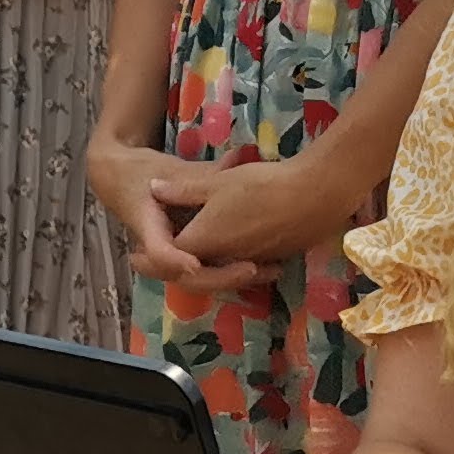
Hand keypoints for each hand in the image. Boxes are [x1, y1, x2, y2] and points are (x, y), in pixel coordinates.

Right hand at [91, 135, 274, 291]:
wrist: (116, 180)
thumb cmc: (140, 172)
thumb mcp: (167, 169)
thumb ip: (202, 174)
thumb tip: (235, 159)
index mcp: (147, 225)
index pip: (158, 250)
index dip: (175, 260)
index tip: (194, 264)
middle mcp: (156, 250)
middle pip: (185, 276)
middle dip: (219, 277)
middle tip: (253, 269)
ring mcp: (168, 258)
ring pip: (197, 280)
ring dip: (231, 280)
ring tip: (270, 272)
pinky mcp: (180, 257)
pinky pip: (204, 271)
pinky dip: (229, 271)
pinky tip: (262, 269)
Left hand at [167, 149, 370, 269]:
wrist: (316, 195)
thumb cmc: (262, 186)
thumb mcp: (217, 182)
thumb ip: (183, 190)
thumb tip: (153, 188)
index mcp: (207, 242)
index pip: (171, 259)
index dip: (152, 258)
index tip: (136, 257)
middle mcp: (227, 259)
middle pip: (195, 270)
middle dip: (173, 268)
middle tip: (152, 261)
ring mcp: (252, 260)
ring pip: (220, 268)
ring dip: (202, 265)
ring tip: (187, 257)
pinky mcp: (273, 257)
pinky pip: (242, 265)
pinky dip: (228, 262)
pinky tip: (228, 251)